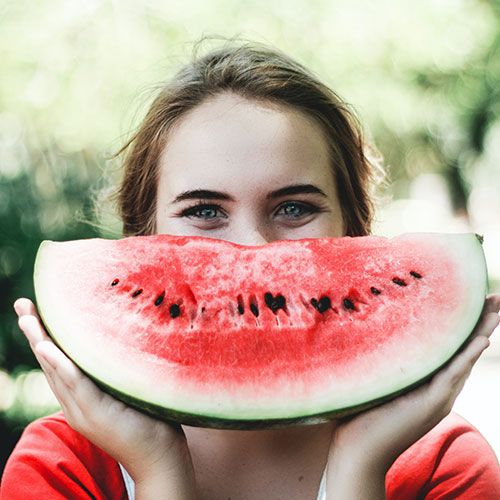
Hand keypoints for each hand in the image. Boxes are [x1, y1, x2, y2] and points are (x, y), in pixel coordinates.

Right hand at [14, 297, 196, 496]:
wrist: (160, 457)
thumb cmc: (150, 420)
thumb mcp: (128, 390)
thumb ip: (117, 370)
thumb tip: (124, 337)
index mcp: (82, 398)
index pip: (58, 362)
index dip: (46, 337)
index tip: (37, 310)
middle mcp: (76, 404)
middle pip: (50, 363)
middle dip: (35, 333)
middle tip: (22, 305)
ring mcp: (83, 410)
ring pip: (56, 371)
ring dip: (40, 342)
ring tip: (27, 318)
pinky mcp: (96, 414)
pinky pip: (74, 385)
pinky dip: (59, 365)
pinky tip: (47, 347)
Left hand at [328, 294, 499, 478]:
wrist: (358, 451)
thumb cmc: (362, 414)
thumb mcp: (380, 380)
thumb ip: (388, 361)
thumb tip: (374, 328)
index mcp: (429, 383)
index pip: (452, 349)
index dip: (465, 325)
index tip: (474, 300)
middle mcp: (439, 389)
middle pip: (465, 350)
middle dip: (481, 323)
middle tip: (495, 297)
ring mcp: (438, 397)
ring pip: (465, 359)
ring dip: (481, 332)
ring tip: (495, 308)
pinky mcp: (430, 404)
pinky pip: (452, 375)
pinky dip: (467, 357)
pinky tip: (481, 339)